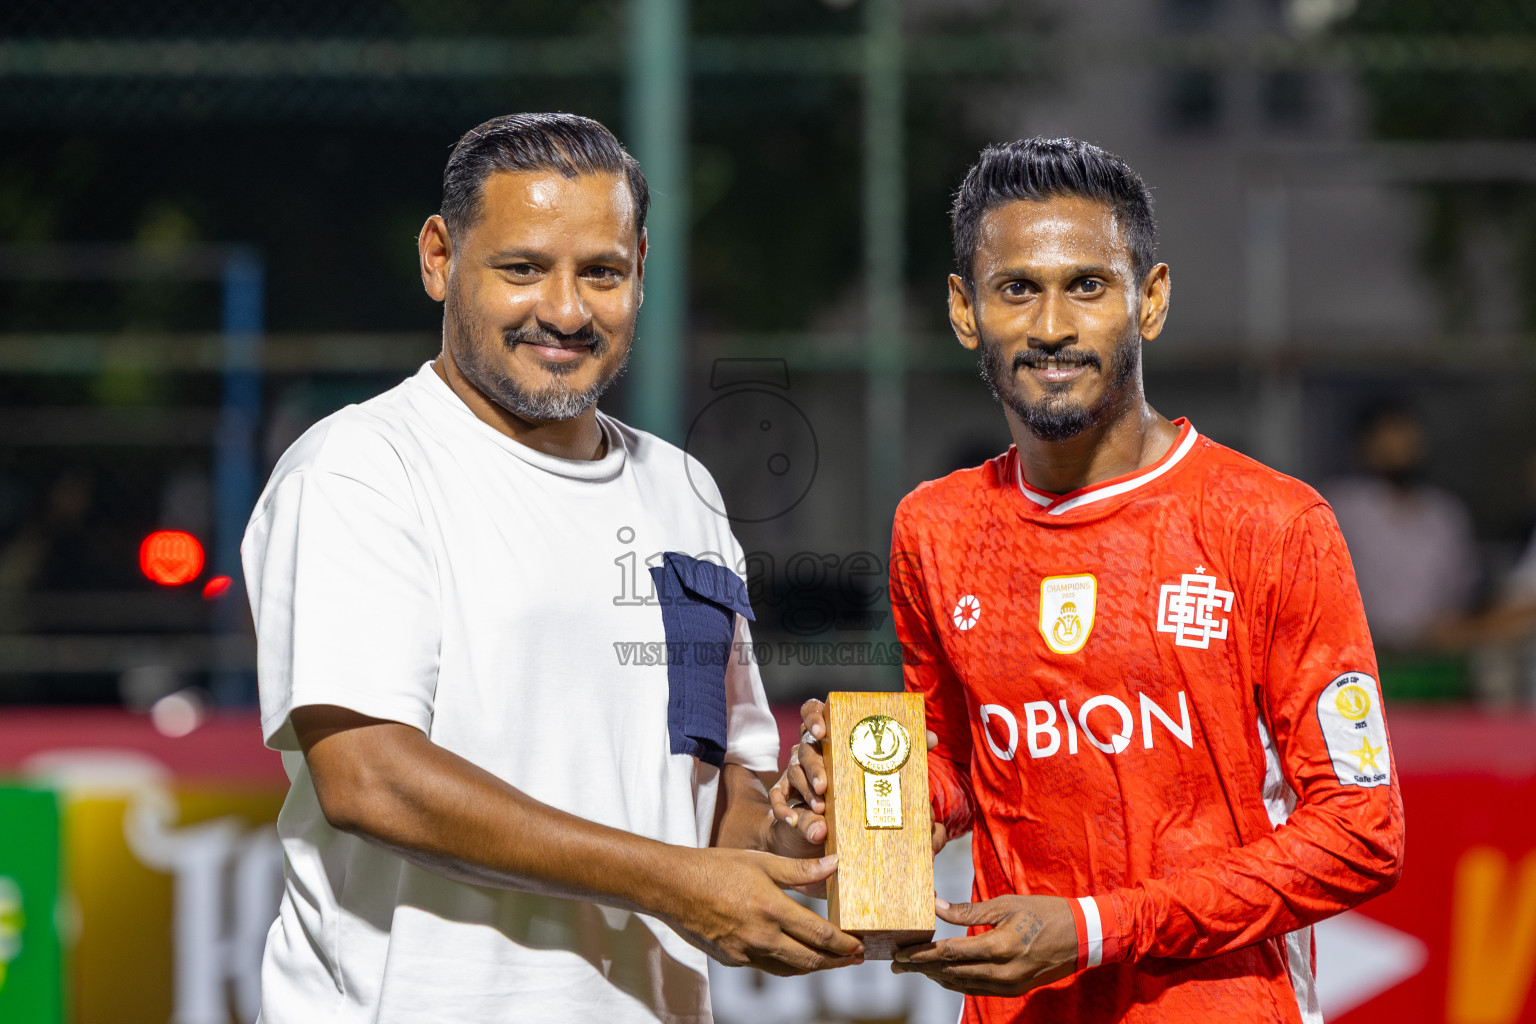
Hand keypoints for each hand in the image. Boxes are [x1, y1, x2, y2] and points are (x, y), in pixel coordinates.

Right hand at [663, 847, 863, 975]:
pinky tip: (793, 954)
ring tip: (831, 960)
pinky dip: (786, 963)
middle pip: (810, 960)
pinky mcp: (732, 959)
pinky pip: (767, 966)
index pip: (819, 935)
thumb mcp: (761, 861)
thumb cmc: (715, 867)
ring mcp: (745, 952)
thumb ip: (800, 869)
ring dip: (814, 967)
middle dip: (837, 961)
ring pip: (790, 969)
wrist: (672, 887)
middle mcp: (760, 937)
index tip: (859, 944)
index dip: (844, 944)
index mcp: (771, 909)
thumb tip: (835, 864)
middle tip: (856, 957)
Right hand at [769, 699, 948, 866]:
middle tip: (826, 787)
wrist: (837, 822)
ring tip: (820, 810)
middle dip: (814, 767)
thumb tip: (931, 738)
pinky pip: (778, 798)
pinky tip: (794, 821)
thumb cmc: (863, 785)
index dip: (814, 717)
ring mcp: (796, 772)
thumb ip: (904, 751)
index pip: (813, 711)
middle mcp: (811, 750)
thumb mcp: (883, 768)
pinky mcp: (786, 796)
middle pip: (805, 748)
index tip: (823, 731)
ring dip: (806, 791)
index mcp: (830, 736)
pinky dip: (784, 809)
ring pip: (793, 773)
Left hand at [891, 895, 1077, 996]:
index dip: (921, 954)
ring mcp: (1009, 985)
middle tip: (896, 961)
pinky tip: (941, 974)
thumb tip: (936, 907)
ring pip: (961, 984)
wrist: (1083, 937)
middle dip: (920, 967)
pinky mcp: (1014, 990)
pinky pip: (976, 989)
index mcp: (1000, 946)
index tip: (900, 951)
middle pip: (950, 972)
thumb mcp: (1006, 904)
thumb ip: (969, 911)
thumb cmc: (1045, 913)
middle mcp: (1002, 972)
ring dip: (934, 976)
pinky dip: (955, 981)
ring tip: (913, 967)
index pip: (949, 953)